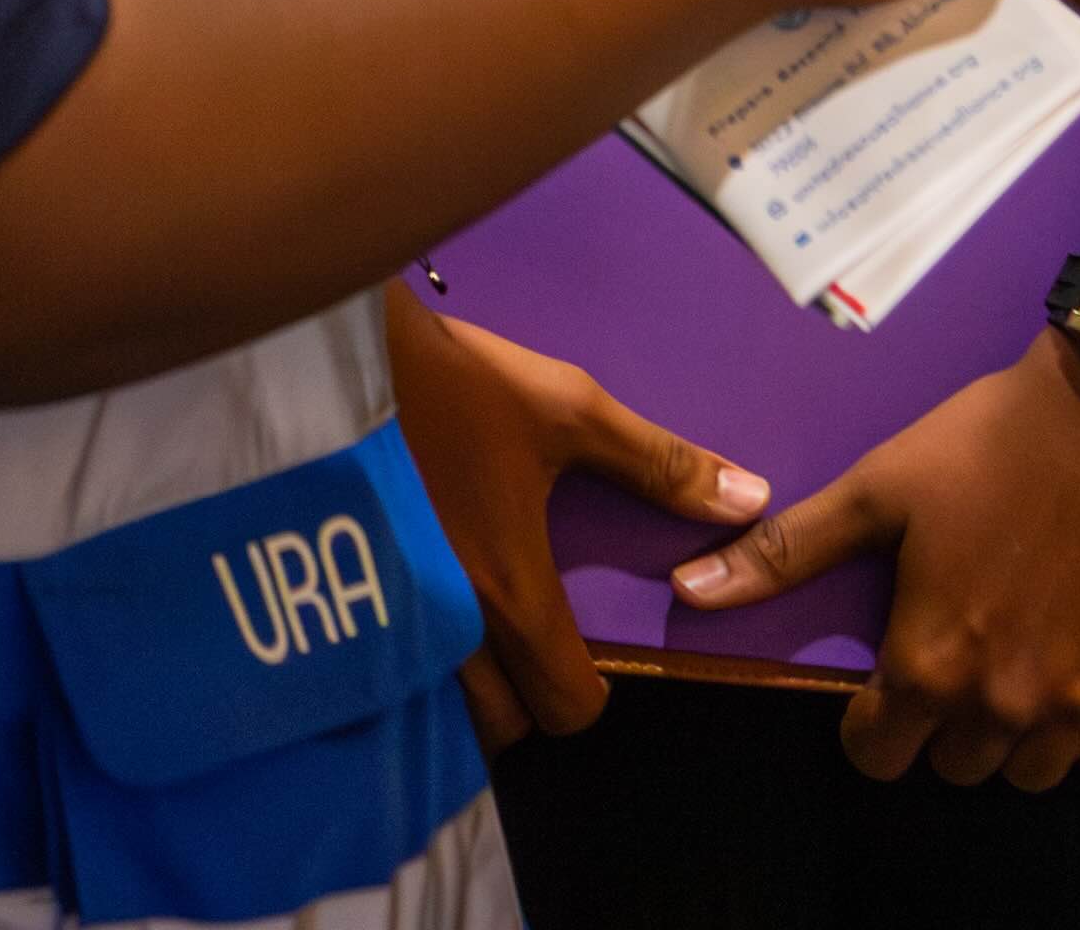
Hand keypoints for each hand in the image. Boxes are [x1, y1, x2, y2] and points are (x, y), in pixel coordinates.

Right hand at [382, 289, 760, 751]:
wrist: (330, 353)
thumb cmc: (455, 382)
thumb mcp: (566, 408)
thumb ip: (656, 464)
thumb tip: (750, 497)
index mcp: (509, 593)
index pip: (566, 704)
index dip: (593, 693)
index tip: (591, 657)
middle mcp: (447, 629)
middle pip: (500, 727)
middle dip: (526, 700)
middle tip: (537, 643)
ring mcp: (385, 623)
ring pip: (439, 709)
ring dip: (469, 687)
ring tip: (481, 631)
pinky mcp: (340, 602)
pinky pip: (386, 675)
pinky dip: (411, 667)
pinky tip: (417, 614)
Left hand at [667, 335, 1079, 787]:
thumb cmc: (992, 441)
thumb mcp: (878, 488)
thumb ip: (787, 553)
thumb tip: (690, 590)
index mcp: (928, 662)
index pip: (878, 756)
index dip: (874, 721)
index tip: (890, 679)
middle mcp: (1002, 702)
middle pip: (956, 765)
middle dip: (945, 723)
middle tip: (960, 651)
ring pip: (1030, 773)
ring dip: (1016, 737)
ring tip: (1019, 664)